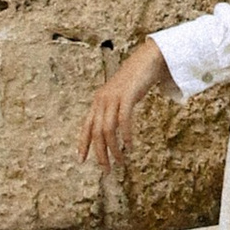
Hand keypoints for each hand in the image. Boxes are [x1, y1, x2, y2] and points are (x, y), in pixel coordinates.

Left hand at [80, 38, 172, 173]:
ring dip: (113, 149)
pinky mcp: (127, 95)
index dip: (83, 144)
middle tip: (107, 169)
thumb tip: (111, 130)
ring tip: (120, 161)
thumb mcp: (119, 96)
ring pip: (108, 129)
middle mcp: (102, 99)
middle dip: (100, 153)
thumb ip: (113, 110)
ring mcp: (114, 97)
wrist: (148, 59)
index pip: (87, 126)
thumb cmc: (135, 80)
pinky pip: (123, 120)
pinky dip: (125, 135)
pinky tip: (129, 146)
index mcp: (98, 101)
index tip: (81, 160)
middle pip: (97, 132)